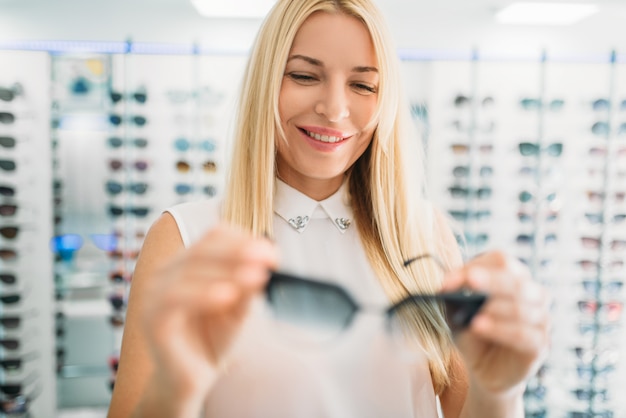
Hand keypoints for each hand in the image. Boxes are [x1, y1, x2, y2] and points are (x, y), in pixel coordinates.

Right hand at [140, 222, 278, 405]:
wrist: (189, 382)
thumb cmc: (213, 340)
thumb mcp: (239, 309)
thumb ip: (248, 287)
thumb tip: (266, 261)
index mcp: (187, 263)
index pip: (213, 236)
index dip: (244, 240)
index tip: (274, 253)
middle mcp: (166, 273)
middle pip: (202, 249)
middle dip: (239, 252)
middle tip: (268, 259)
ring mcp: (155, 294)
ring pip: (189, 269)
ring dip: (226, 270)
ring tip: (256, 277)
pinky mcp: (152, 318)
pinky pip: (175, 298)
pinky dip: (203, 293)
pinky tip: (228, 296)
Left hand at [441, 251, 550, 395]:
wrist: (486, 370)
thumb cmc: (473, 334)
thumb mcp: (457, 313)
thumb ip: (453, 297)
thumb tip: (448, 284)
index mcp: (512, 276)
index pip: (501, 261)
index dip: (477, 266)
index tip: (449, 280)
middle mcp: (532, 293)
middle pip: (516, 280)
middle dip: (491, 280)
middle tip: (470, 280)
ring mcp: (540, 318)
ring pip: (521, 307)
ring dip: (496, 307)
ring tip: (474, 314)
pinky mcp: (540, 344)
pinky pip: (524, 334)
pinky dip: (500, 329)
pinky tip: (480, 326)